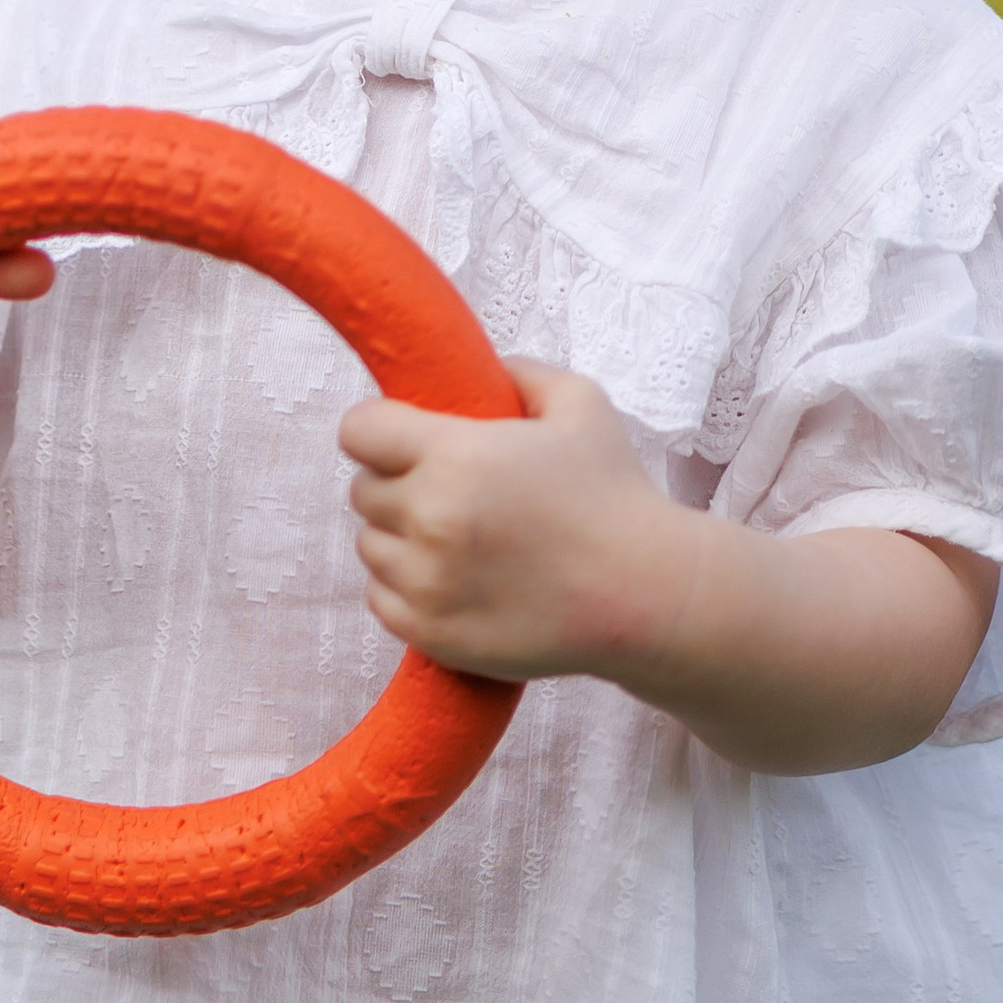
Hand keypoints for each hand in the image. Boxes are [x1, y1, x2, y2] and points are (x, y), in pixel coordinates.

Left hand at [340, 359, 695, 684]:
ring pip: (370, 546)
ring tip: (455, 537)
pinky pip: (380, 599)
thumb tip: (479, 369)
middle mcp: (431, 518)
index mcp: (455, 456)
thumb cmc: (614, 495)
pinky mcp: (432, 633)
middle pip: (362, 490)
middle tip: (444, 488)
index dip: (379, 429)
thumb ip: (517, 372)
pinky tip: (452, 577)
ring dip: (399, 537)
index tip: (402, 437)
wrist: (644, 594)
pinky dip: (405, 587)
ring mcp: (427, 583)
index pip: (359, 431)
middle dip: (395, 482)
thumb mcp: (579, 402)